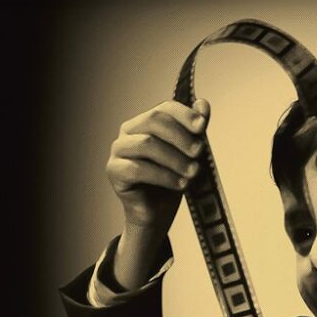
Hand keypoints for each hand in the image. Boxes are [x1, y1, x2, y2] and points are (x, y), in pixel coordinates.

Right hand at [106, 99, 209, 233]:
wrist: (158, 212)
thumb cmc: (173, 180)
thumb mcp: (189, 155)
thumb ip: (195, 131)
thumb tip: (203, 104)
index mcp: (147, 122)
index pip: (164, 108)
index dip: (184, 114)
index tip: (202, 126)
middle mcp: (129, 132)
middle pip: (154, 121)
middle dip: (181, 136)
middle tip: (199, 152)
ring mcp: (119, 151)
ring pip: (147, 144)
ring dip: (175, 159)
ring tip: (193, 173)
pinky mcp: (114, 171)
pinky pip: (138, 169)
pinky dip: (164, 176)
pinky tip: (180, 184)